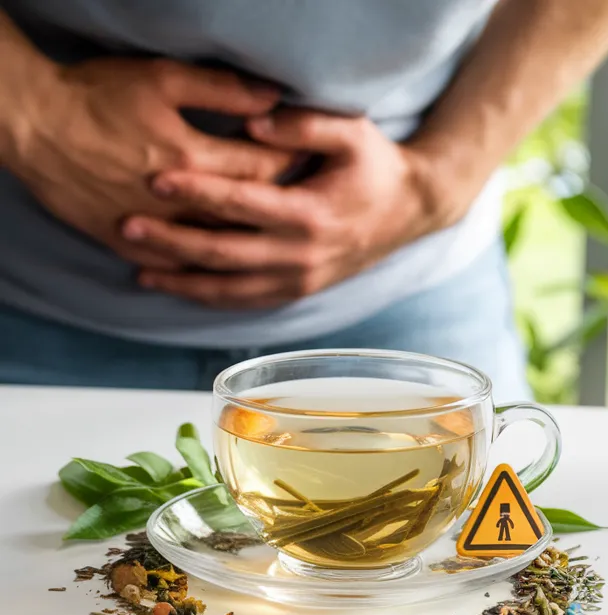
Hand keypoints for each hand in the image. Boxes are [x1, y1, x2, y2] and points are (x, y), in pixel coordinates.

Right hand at [0, 57, 293, 268]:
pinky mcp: (123, 241)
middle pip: (244, 213)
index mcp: (193, 158)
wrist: (31, 123)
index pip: (263, 170)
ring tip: (269, 234)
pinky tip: (221, 270)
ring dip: (244, 243)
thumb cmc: (96, 94)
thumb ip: (223, 90)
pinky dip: (199, 271)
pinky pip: (172, 269)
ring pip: (213, 248)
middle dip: (275, 208)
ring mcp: (150, 226)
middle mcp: (177, 202)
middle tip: (298, 200)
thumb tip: (273, 97)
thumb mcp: (163, 79)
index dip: (289, 163)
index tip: (306, 158)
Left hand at [121, 109, 473, 307]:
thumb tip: (249, 119)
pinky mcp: (301, 290)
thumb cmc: (378, 166)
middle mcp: (304, 255)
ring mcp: (302, 279)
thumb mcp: (352, 132)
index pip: (242, 205)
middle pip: (224, 254)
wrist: (414, 210)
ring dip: (183, 280)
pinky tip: (178, 286)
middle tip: (128, 227)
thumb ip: (303, 125)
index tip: (157, 180)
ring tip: (140, 269)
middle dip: (172, 242)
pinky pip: (247, 302)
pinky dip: (209, 298)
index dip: (197, 193)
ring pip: (231, 289)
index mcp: (312, 214)